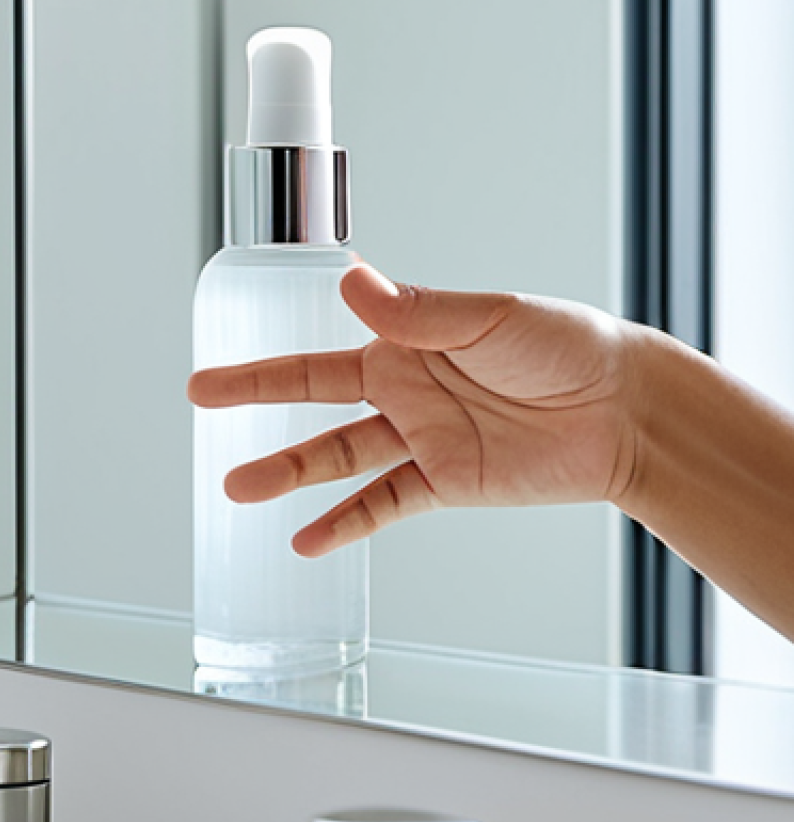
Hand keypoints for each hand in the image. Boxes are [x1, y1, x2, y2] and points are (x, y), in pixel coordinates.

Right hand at [188, 264, 638, 558]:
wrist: (620, 410)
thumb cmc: (564, 346)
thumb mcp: (487, 318)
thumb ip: (418, 313)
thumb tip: (352, 282)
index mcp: (406, 344)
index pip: (320, 352)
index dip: (266, 360)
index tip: (217, 366)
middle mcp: (404, 391)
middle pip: (314, 400)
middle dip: (255, 397)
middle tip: (200, 399)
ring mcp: (422, 440)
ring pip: (340, 458)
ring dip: (290, 472)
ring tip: (239, 488)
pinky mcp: (446, 483)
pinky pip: (385, 505)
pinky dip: (346, 524)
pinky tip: (308, 539)